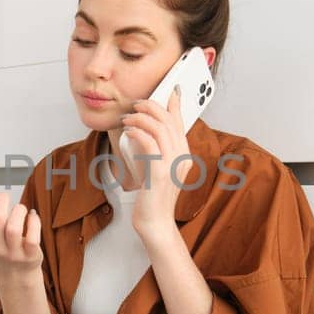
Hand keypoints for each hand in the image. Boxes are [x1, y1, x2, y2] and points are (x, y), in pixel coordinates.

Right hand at [0, 185, 43, 286]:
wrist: (17, 275)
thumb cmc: (2, 249)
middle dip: (2, 199)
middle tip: (6, 199)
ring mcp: (13, 252)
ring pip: (14, 227)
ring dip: (19, 210)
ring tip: (20, 210)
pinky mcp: (30, 254)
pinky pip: (32, 236)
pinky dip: (34, 221)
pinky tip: (32, 217)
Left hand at [120, 85, 191, 233]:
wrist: (155, 223)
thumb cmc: (153, 198)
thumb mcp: (157, 169)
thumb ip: (156, 152)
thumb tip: (144, 132)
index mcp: (184, 155)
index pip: (181, 123)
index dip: (175, 104)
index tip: (169, 91)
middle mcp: (182, 158)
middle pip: (170, 121)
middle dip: (152, 107)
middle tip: (136, 105)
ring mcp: (172, 165)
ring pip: (160, 129)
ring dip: (141, 118)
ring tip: (128, 118)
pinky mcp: (160, 173)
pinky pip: (150, 144)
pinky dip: (138, 133)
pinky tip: (129, 131)